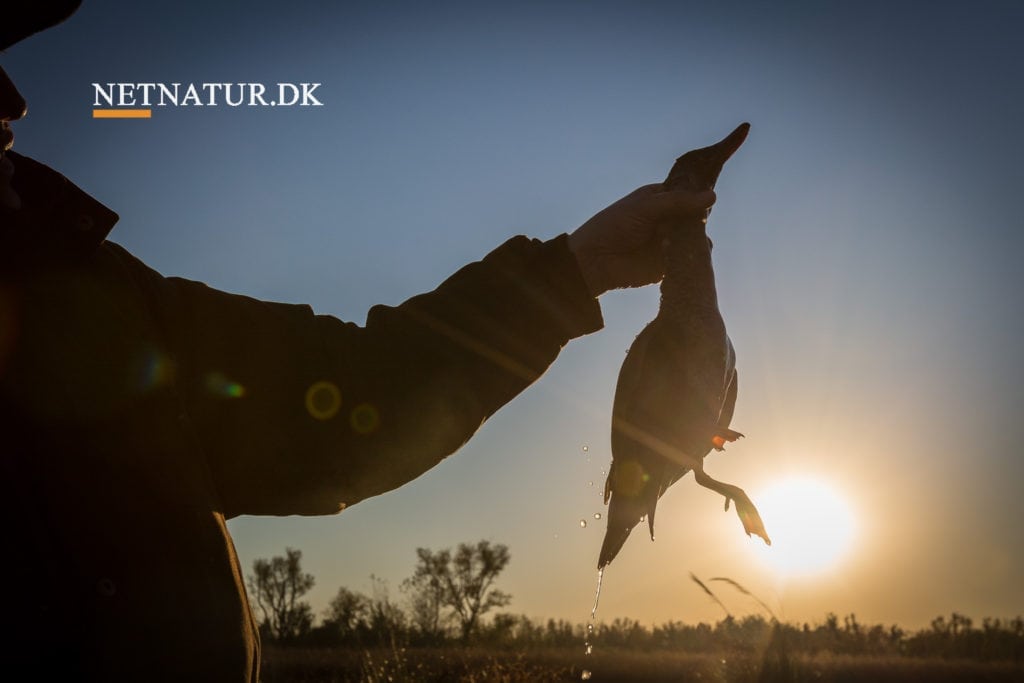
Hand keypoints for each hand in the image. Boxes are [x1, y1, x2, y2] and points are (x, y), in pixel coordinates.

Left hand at [567, 184, 715, 296]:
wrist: (595, 260)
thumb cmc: (613, 226)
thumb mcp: (646, 207)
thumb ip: (678, 202)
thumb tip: (712, 196)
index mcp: (659, 199)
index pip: (687, 193)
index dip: (698, 194)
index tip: (711, 196)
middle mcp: (666, 220)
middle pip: (694, 217)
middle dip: (698, 220)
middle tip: (696, 222)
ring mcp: (669, 242)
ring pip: (694, 239)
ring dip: (695, 239)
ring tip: (687, 240)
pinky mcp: (668, 265)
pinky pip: (687, 260)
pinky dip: (690, 258)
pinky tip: (687, 255)